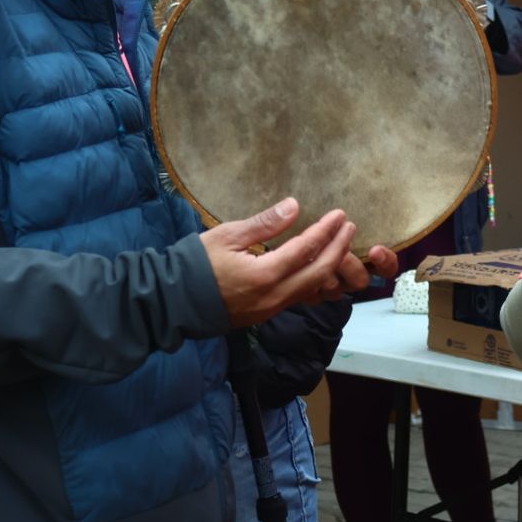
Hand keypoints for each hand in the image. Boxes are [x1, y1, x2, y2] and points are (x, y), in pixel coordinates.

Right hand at [202, 199, 396, 326]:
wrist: (173, 302)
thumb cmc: (195, 263)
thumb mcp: (227, 235)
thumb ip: (264, 223)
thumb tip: (295, 206)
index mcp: (264, 274)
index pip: (306, 250)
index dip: (326, 231)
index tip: (340, 215)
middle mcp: (274, 296)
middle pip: (319, 273)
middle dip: (338, 249)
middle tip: (349, 228)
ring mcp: (271, 309)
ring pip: (313, 291)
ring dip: (331, 268)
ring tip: (341, 248)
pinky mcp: (266, 314)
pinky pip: (300, 299)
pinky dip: (316, 283)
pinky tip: (321, 270)